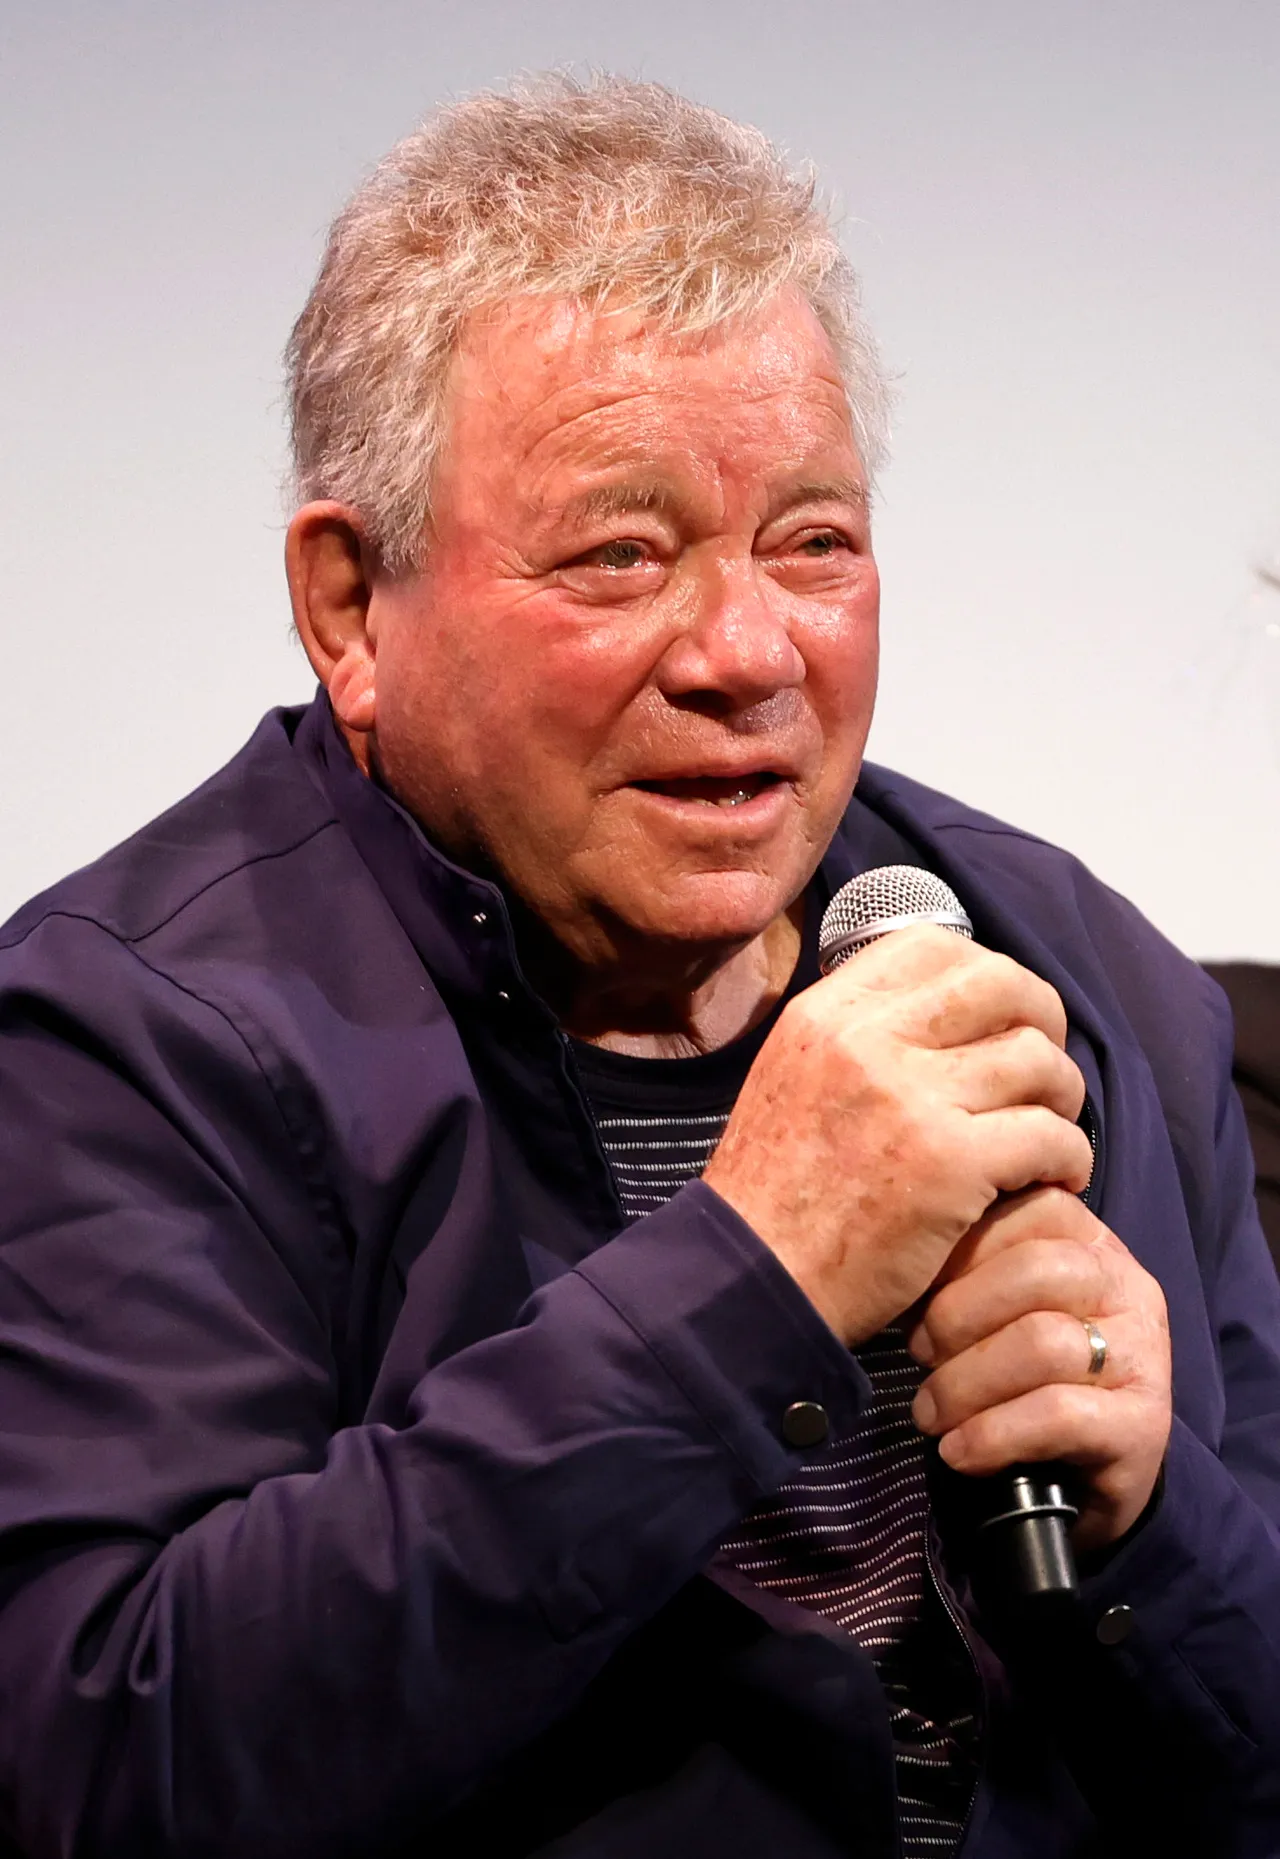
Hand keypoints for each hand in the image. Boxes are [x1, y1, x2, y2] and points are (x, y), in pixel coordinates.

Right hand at [703, 924, 1092, 1346]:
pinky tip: (1055, 1178)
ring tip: (1049, 1132)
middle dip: (1043, 1021)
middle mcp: (868, 1040)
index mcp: (827, 1015)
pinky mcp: (951, 1164)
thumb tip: (934, 1005)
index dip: (987, 972)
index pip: (934, 945)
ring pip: (1038, 1060)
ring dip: (1061, 1097)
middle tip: (1044, 1070)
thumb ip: (856, 1037)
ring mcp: (912, 1100)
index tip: (999, 1017)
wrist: (753, 1279)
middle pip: (1002, 984)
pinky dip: (1069, 1158)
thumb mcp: (791, 1077)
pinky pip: (1051, 1135)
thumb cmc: (775, 1195)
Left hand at [907, 1186, 1171, 1553]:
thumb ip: (968, 1265)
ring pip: (1043, 1343)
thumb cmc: (1015, 1380)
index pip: (1029, 1208)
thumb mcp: (991, 1308)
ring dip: (964, 1383)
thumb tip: (907, 1248)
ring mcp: (1145, 1354)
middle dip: (956, 1316)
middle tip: (919, 1354)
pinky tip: (959, 1451)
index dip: (961, 1248)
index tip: (916, 1291)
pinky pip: (1058, 1414)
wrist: (1072, 1485)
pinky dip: (992, 1434)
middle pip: (1035, 1271)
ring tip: (930, 1413)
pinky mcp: (1145, 1425)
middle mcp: (1128, 1287)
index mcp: (1091, 1243)